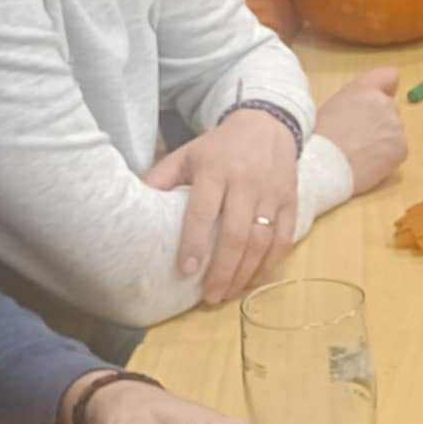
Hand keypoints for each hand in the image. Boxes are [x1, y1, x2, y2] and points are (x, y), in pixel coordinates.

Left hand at [145, 106, 299, 304]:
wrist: (267, 125)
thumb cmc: (219, 147)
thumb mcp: (186, 155)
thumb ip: (161, 179)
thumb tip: (131, 207)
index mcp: (215, 171)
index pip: (202, 212)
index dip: (194, 243)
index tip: (185, 271)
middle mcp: (246, 183)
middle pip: (236, 234)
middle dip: (222, 270)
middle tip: (210, 298)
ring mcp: (272, 193)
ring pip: (262, 241)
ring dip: (246, 273)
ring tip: (229, 293)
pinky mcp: (291, 200)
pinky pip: (284, 237)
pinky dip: (271, 262)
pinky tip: (256, 278)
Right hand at [313, 67, 407, 193]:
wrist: (322, 165)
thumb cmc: (317, 138)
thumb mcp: (331, 108)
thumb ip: (354, 104)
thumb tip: (362, 113)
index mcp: (364, 90)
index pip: (389, 76)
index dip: (385, 88)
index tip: (379, 98)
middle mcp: (385, 103)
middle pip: (390, 110)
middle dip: (378, 121)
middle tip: (356, 137)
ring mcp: (396, 126)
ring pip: (393, 132)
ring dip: (382, 140)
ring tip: (357, 154)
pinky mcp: (402, 148)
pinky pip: (397, 151)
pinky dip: (386, 158)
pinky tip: (367, 164)